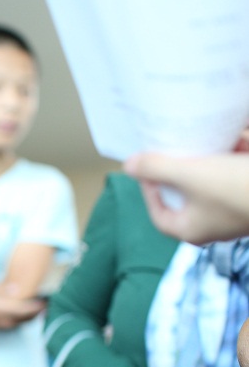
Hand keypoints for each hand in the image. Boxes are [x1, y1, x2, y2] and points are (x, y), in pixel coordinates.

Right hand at [0, 294, 43, 333]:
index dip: (39, 305)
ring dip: (31, 316)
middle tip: (47, 304)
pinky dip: (22, 318)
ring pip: (23, 321)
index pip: (28, 309)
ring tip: (37, 308)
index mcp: (5, 312)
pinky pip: (16, 323)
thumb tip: (16, 287)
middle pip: (28, 318)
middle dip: (38, 312)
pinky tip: (21, 313)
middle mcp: (7, 320)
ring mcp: (3, 325)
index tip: (47, 300)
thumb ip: (1, 291)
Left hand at [125, 150, 248, 243]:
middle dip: (182, 171)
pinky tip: (236, 137)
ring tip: (203, 139)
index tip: (148, 167)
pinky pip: (239, 174)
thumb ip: (157, 169)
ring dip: (211, 160)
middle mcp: (214, 224)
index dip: (149, 191)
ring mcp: (237, 210)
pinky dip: (236, 156)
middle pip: (187, 197)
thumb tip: (129, 166)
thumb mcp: (191, 175)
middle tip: (175, 149)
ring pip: (215, 183)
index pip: (159, 215)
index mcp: (192, 229)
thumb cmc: (239, 188)